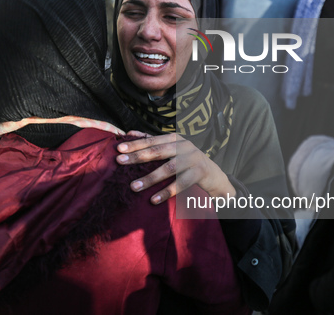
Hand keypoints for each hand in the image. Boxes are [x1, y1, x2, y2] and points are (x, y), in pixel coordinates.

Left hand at [116, 132, 235, 203]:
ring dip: (150, 178)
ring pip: (168, 168)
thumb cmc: (187, 161)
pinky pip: (180, 184)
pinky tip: (154, 200)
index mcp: (175, 138)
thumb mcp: (172, 148)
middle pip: (158, 151)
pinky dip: (166, 192)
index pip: (152, 140)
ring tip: (134, 186)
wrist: (213, 174)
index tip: (119, 149)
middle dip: (138, 156)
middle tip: (120, 162)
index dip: (135, 144)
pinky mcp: (199, 173)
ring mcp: (193, 159)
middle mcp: (184, 146)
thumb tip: (129, 133)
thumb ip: (153, 141)